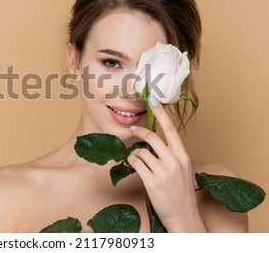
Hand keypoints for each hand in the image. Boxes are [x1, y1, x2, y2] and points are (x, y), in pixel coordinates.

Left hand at [127, 95, 205, 231]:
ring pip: (141, 151)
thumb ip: (172, 156)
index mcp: (183, 156)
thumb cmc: (181, 193)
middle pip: (153, 137)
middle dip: (140, 130)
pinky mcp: (152, 181)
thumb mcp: (182, 171)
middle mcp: (175, 161)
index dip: (162, 113)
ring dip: (135, 153)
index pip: (172, 130)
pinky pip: (135, 163)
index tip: (154, 100)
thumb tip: (154, 143)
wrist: (184, 217)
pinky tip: (135, 167)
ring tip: (138, 160)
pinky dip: (131, 162)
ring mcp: (164, 172)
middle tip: (133, 129)